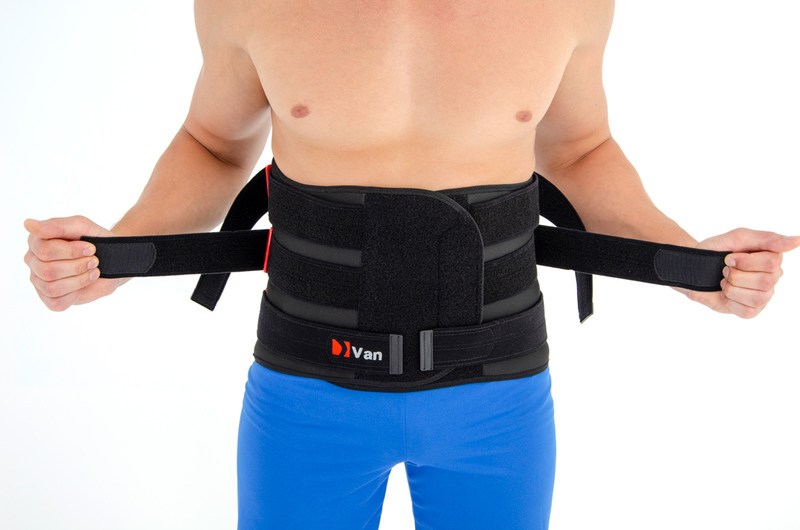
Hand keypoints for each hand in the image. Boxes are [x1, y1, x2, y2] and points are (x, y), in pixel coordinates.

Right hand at [24, 216, 127, 310]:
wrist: (113, 259)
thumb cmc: (94, 240)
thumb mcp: (80, 226)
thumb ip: (55, 226)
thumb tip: (28, 224)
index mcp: (36, 242)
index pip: (44, 250)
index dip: (71, 251)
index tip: (91, 248)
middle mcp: (33, 261)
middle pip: (47, 270)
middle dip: (77, 266)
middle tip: (94, 261)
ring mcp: (40, 281)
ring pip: (51, 287)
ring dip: (79, 279)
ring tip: (93, 271)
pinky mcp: (51, 299)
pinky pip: (56, 302)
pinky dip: (76, 293)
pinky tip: (85, 282)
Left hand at [679, 228, 799, 317]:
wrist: (692, 268)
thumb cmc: (716, 251)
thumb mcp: (739, 238)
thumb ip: (768, 239)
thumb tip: (797, 240)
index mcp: (773, 259)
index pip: (773, 262)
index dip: (745, 260)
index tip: (730, 257)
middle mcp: (772, 278)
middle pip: (767, 280)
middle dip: (738, 274)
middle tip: (726, 269)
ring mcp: (763, 296)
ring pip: (759, 296)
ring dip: (733, 287)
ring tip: (725, 281)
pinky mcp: (751, 311)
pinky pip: (748, 310)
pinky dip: (731, 300)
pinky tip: (725, 293)